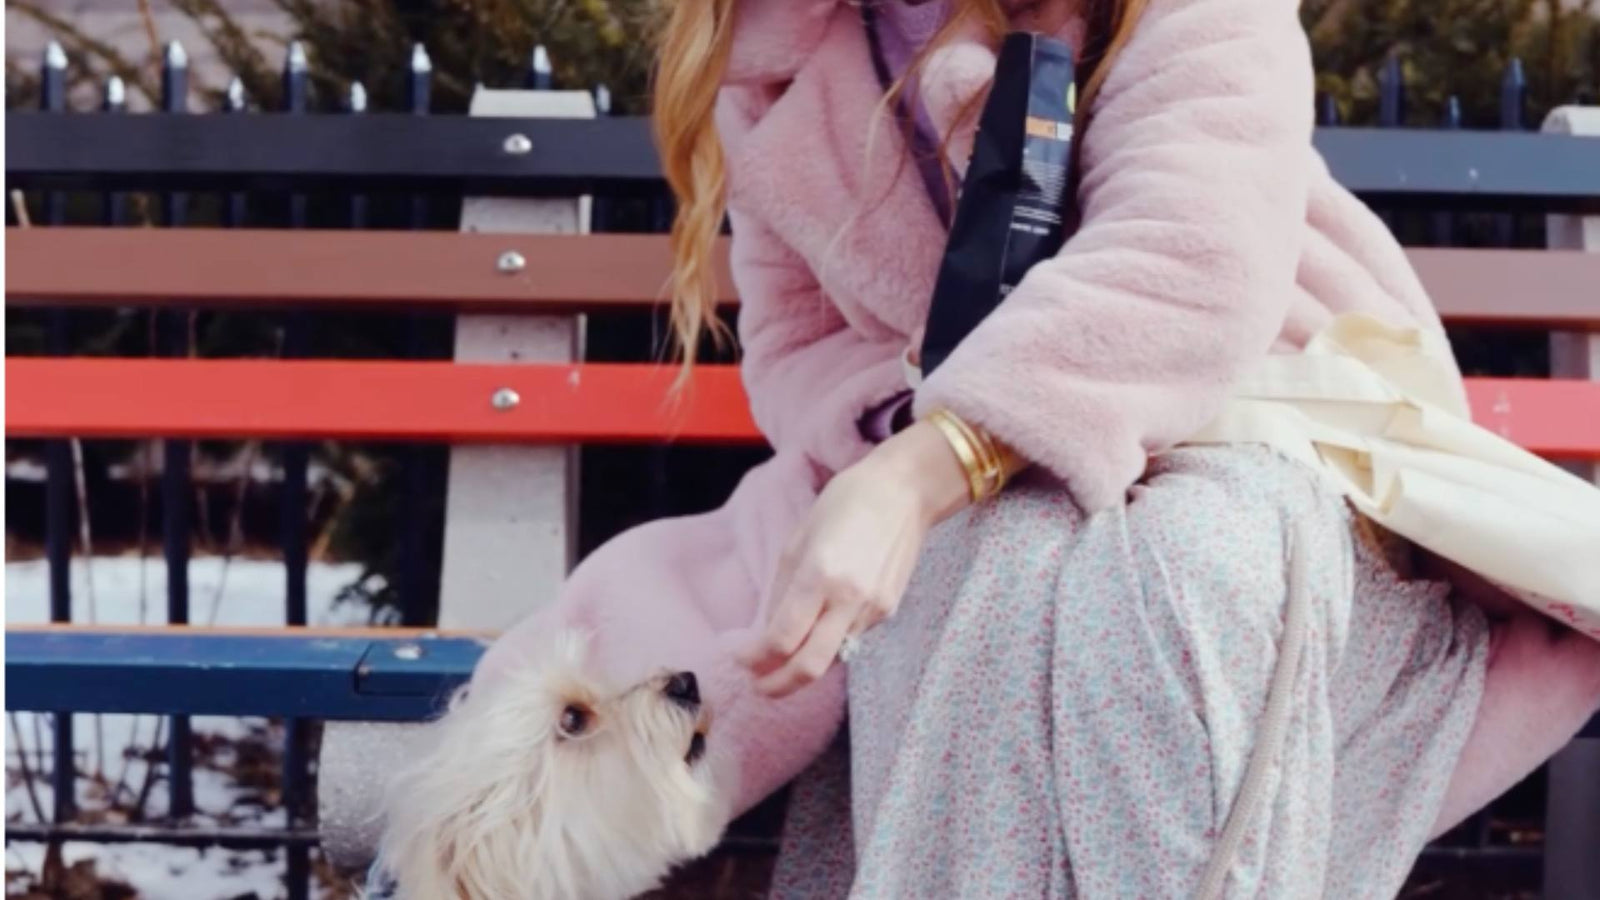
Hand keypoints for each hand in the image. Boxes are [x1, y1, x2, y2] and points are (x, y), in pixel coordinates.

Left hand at [739, 420, 970, 696]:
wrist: (905, 492)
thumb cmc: (845, 504)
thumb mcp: (798, 539)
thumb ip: (781, 591)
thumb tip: (765, 634)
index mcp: (819, 575)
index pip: (780, 639)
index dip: (754, 658)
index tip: (741, 657)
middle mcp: (849, 599)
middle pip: (809, 668)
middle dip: (778, 686)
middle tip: (759, 686)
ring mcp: (873, 609)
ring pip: (831, 657)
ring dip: (803, 663)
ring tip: (784, 654)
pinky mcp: (888, 611)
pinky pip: (850, 639)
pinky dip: (828, 640)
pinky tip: (821, 622)